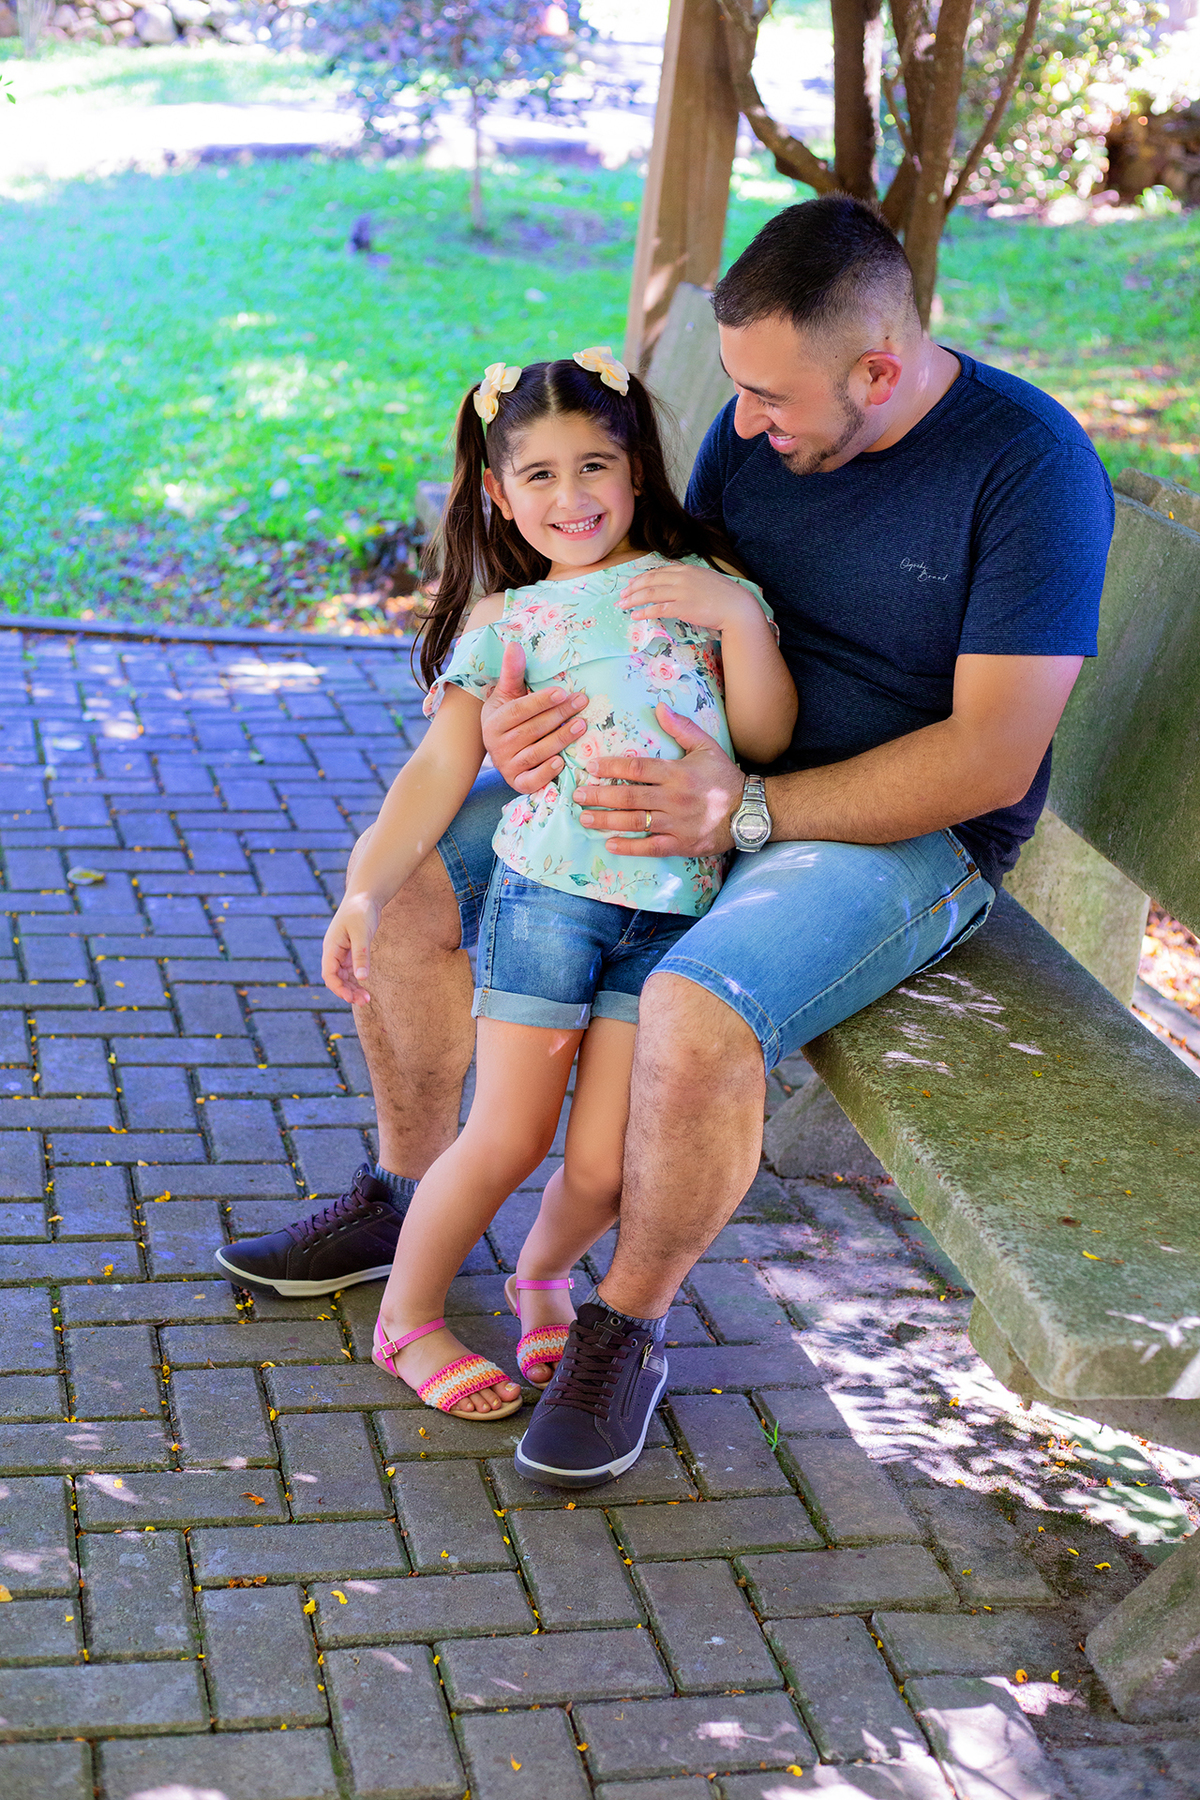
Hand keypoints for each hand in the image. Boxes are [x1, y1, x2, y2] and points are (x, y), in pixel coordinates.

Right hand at [322, 894, 380, 1005]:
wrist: (366, 896)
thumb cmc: (361, 911)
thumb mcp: (362, 933)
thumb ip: (361, 955)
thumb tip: (362, 978)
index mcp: (331, 947)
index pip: (329, 974)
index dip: (338, 988)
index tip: (351, 998)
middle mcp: (334, 951)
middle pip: (336, 978)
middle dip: (348, 992)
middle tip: (365, 1001)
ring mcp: (342, 952)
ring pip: (344, 976)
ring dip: (353, 988)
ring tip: (367, 999)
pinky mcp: (351, 951)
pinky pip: (351, 970)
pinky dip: (357, 979)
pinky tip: (365, 987)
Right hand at [480, 640, 587, 793]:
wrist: (499, 748)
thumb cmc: (508, 717)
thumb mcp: (508, 694)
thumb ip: (513, 672)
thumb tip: (513, 645)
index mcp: (494, 721)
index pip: (520, 710)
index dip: (542, 701)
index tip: (564, 692)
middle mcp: (497, 745)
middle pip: (532, 730)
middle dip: (559, 716)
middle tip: (582, 703)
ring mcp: (507, 766)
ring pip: (536, 753)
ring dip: (560, 739)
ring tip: (582, 726)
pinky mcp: (517, 783)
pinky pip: (532, 780)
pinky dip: (546, 772)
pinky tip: (562, 762)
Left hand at [574, 705, 743, 856]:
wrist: (750, 811)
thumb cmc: (724, 777)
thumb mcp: (706, 747)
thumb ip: (681, 727)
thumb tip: (659, 706)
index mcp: (677, 773)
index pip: (637, 769)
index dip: (611, 768)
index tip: (590, 767)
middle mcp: (674, 798)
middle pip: (629, 797)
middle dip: (599, 796)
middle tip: (578, 795)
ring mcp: (677, 823)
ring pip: (636, 822)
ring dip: (607, 821)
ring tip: (585, 818)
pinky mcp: (681, 844)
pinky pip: (651, 847)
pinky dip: (630, 846)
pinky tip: (610, 844)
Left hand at [619, 563, 753, 632]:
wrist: (737, 607)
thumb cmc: (724, 597)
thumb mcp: (705, 580)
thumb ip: (688, 581)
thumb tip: (675, 586)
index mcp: (686, 570)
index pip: (657, 572)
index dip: (641, 578)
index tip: (631, 585)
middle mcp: (681, 578)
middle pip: (650, 581)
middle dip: (632, 588)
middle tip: (621, 595)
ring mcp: (682, 592)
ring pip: (650, 593)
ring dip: (633, 599)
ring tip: (623, 605)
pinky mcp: (683, 607)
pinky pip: (657, 609)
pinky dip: (644, 612)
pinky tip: (635, 615)